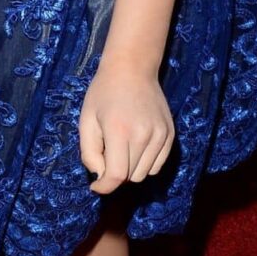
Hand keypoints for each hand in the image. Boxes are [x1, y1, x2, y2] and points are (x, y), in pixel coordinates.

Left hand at [78, 57, 174, 195]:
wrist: (132, 68)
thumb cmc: (103, 93)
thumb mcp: (86, 120)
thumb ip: (89, 152)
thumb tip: (101, 176)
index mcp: (119, 131)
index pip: (116, 176)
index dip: (104, 187)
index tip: (96, 186)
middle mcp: (144, 135)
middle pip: (130, 177)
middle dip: (115, 172)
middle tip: (106, 152)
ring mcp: (160, 135)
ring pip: (144, 174)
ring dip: (130, 169)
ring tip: (121, 146)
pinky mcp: (170, 135)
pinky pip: (157, 166)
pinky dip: (145, 164)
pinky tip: (135, 146)